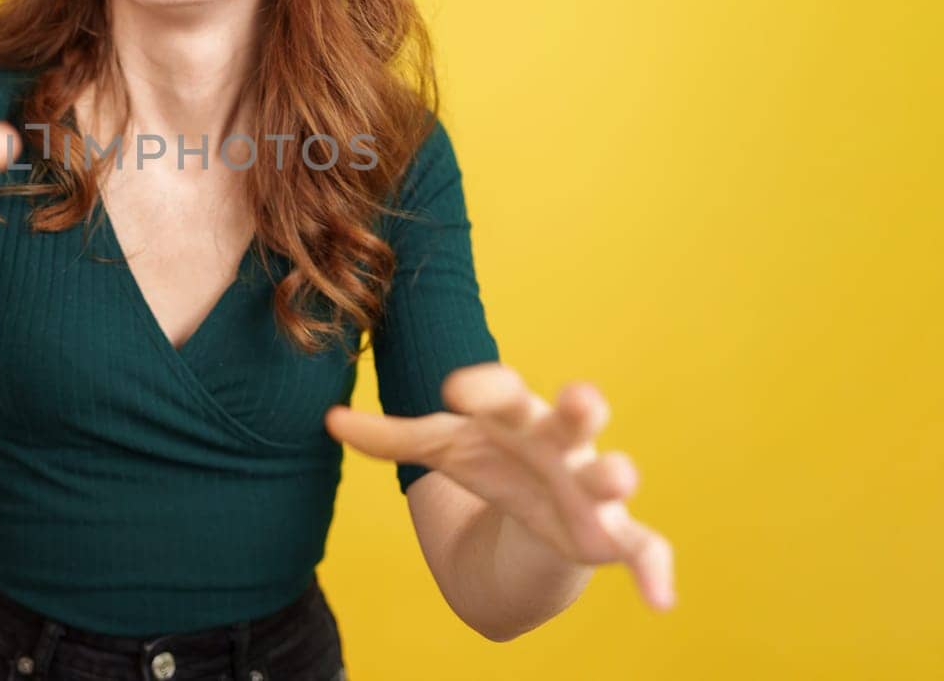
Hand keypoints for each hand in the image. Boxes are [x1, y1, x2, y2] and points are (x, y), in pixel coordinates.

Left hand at [324, 362, 675, 610]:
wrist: (530, 511)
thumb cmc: (489, 460)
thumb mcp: (441, 447)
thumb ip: (389, 437)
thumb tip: (328, 420)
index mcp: (516, 415)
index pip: (501, 391)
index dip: (480, 387)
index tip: (451, 387)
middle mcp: (559, 443)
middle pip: (573, 418)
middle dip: (580, 408)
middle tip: (581, 396)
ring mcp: (588, 487)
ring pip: (609, 476)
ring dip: (615, 476)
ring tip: (619, 476)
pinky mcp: (611, 533)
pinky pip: (644, 547)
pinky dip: (656, 571)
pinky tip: (661, 602)